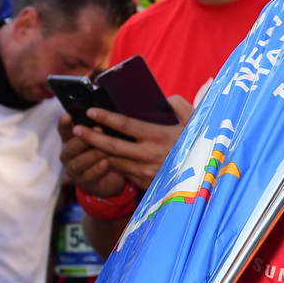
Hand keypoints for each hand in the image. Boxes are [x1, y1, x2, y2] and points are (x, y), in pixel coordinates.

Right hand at [60, 114, 126, 198]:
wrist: (111, 176)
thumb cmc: (104, 150)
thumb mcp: (102, 138)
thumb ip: (98, 127)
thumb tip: (103, 112)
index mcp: (70, 140)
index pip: (63, 130)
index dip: (64, 123)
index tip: (67, 115)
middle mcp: (68, 154)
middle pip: (69, 147)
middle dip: (83, 139)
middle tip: (99, 129)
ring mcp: (74, 169)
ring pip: (78, 162)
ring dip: (92, 155)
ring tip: (105, 150)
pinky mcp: (83, 182)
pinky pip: (88, 176)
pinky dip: (97, 169)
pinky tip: (105, 163)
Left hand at [71, 96, 193, 190]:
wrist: (206, 177)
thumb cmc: (200, 144)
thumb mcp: (195, 121)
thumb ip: (179, 105)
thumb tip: (164, 98)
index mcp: (158, 137)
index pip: (125, 126)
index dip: (105, 118)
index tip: (91, 111)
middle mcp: (148, 156)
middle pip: (111, 146)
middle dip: (91, 137)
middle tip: (77, 129)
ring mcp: (145, 172)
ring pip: (114, 160)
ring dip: (99, 151)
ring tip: (88, 141)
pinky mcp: (145, 184)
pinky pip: (124, 171)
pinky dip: (114, 162)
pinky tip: (107, 155)